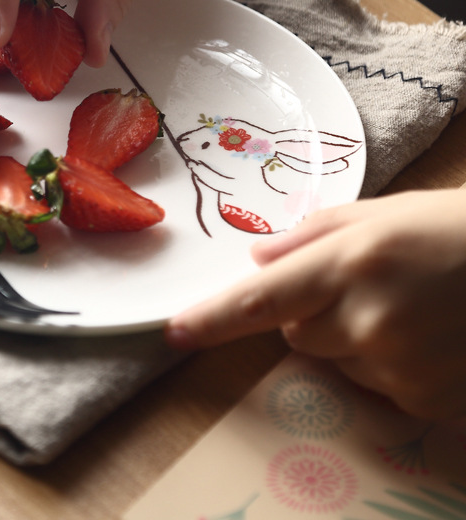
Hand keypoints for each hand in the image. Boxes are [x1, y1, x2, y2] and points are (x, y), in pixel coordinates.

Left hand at [165, 190, 465, 418]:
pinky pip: (376, 386)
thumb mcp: (377, 214)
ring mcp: (400, 366)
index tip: (175, 332)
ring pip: (335, 361)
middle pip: (295, 334)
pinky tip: (426, 335)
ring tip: (404, 307)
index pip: (261, 300)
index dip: (213, 319)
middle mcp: (369, 319)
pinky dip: (388, 365)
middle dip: (310, 313)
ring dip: (351, 339)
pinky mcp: (426, 400)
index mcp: (349, 263)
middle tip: (360, 285)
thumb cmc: (450, 228)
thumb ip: (309, 236)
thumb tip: (257, 260)